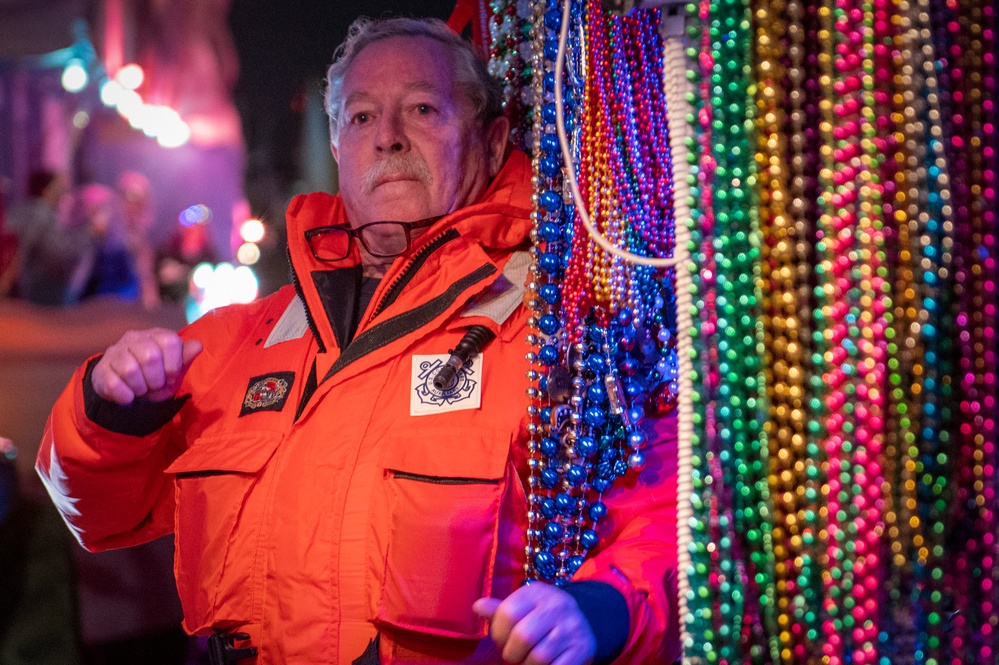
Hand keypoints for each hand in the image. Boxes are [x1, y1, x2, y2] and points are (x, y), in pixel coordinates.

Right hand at [92, 328, 201, 404]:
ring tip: (142, 390)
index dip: (173, 365)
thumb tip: (198, 345)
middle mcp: (135, 337)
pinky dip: (126, 396)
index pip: (170, 341)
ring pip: (130, 370)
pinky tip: (129, 396)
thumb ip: (185, 358)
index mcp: (157, 335)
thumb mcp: (175, 370)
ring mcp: (115, 351)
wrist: (128, 389)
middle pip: (150, 356)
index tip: (170, 377)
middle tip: (154, 386)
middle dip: (156, 379)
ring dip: (140, 388)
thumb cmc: (157, 377)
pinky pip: (114, 384)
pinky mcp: (101, 368)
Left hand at [474, 584, 595, 664]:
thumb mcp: (523, 607)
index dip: (498, 633)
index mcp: (537, 592)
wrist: (584, 623)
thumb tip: (477, 606)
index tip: (502, 639)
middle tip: (514, 655)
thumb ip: (500, 610)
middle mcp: (557, 606)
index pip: (508, 613)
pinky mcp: (583, 648)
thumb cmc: (542, 617)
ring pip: (538, 657)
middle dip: (512, 653)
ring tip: (528, 660)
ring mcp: (572, 627)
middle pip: (522, 636)